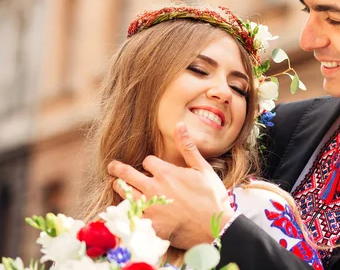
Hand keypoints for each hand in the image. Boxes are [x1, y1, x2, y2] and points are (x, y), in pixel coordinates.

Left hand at [108, 122, 234, 248]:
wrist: (215, 227)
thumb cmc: (212, 197)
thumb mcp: (203, 169)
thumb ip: (188, 147)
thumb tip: (179, 125)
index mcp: (166, 173)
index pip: (147, 161)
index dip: (150, 163)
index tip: (152, 166)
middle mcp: (154, 188)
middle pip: (127, 175)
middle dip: (118, 169)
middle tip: (112, 166)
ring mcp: (149, 208)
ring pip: (125, 194)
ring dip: (120, 187)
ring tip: (116, 185)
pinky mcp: (149, 225)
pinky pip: (129, 215)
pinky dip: (125, 210)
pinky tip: (124, 209)